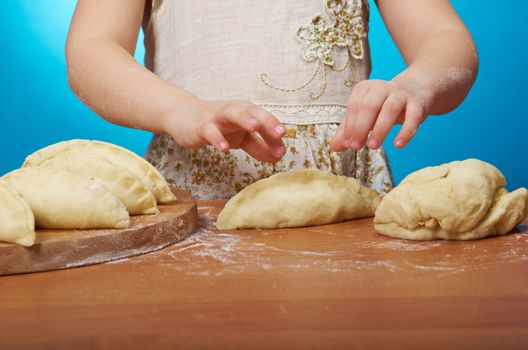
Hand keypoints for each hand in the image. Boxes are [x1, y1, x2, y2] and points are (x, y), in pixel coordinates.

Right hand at [162, 99, 286, 162]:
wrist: (184, 117)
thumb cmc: (219, 126)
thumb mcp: (241, 137)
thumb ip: (259, 146)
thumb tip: (279, 157)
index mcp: (247, 113)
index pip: (264, 120)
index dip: (275, 130)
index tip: (285, 142)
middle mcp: (234, 111)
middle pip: (253, 112)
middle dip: (267, 121)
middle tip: (280, 132)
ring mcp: (217, 118)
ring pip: (232, 114)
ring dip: (244, 119)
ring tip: (254, 128)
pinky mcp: (202, 127)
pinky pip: (210, 131)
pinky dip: (217, 139)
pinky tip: (223, 149)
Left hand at [330, 79, 431, 150]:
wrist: (413, 90)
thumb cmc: (381, 106)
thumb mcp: (363, 115)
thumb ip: (348, 130)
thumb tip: (334, 147)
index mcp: (365, 88)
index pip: (354, 106)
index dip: (350, 126)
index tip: (348, 144)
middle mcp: (382, 87)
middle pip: (369, 106)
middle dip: (361, 128)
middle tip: (356, 147)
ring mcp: (401, 94)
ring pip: (390, 109)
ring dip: (380, 129)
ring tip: (373, 146)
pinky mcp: (417, 103)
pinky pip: (413, 117)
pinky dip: (406, 132)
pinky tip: (398, 145)